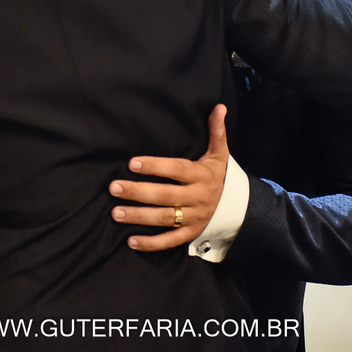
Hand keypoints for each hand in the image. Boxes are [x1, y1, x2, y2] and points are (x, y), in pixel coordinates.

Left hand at [109, 104, 229, 250]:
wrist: (237, 206)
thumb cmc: (217, 174)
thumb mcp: (219, 153)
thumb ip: (216, 131)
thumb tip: (219, 106)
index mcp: (201, 175)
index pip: (176, 170)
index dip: (155, 166)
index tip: (132, 164)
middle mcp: (197, 197)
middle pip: (165, 196)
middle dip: (138, 192)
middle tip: (114, 187)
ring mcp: (193, 218)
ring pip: (164, 218)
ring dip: (139, 216)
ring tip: (116, 212)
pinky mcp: (190, 234)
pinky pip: (170, 241)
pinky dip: (151, 244)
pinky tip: (131, 241)